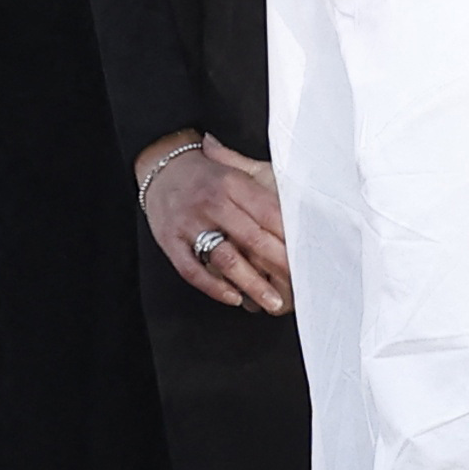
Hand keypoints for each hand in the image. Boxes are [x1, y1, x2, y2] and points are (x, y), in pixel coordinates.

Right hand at [139, 134, 289, 313]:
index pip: (270, 214)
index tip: (310, 256)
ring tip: (273, 302)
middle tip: (301, 286)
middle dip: (280, 266)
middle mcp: (211, 203)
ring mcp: (188, 223)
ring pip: (225, 259)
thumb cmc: (206, 173)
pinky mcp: (169, 241)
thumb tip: (302, 203)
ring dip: (252, 284)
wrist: (159, 167)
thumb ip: (266, 182)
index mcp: (232, 183)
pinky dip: (213, 286)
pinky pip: (191, 269)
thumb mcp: (237, 167)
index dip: (292, 238)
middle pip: (252, 239)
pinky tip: (234, 297)